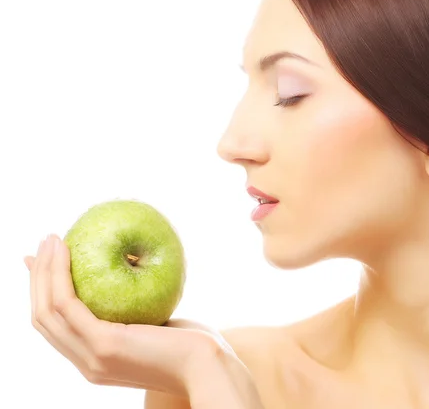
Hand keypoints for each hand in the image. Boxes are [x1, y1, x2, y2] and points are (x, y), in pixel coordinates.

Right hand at [25, 234, 263, 407]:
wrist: (210, 368)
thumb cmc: (193, 343)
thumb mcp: (157, 321)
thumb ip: (137, 306)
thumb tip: (134, 264)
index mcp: (95, 360)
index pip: (57, 328)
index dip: (44, 294)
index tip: (42, 264)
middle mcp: (87, 363)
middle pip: (43, 319)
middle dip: (38, 278)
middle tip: (45, 243)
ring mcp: (92, 358)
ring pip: (48, 311)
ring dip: (44, 271)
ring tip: (52, 239)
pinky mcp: (104, 345)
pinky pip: (69, 306)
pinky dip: (60, 276)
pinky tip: (65, 251)